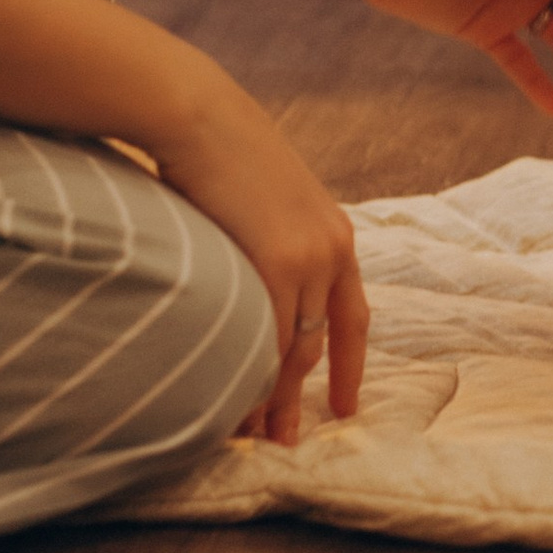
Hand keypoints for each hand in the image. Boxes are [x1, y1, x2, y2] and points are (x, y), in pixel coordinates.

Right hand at [148, 74, 370, 439]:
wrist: (199, 114)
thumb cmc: (215, 149)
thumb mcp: (261, 198)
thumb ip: (265, 241)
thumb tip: (242, 273)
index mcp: (335, 235)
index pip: (353, 316)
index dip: (349, 365)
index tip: (346, 404)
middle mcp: (332, 250)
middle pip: (323, 342)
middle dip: (302, 395)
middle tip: (287, 439)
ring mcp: (308, 258)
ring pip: (296, 348)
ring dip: (275, 396)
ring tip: (256, 436)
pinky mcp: (277, 262)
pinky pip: (269, 335)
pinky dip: (253, 374)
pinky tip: (235, 401)